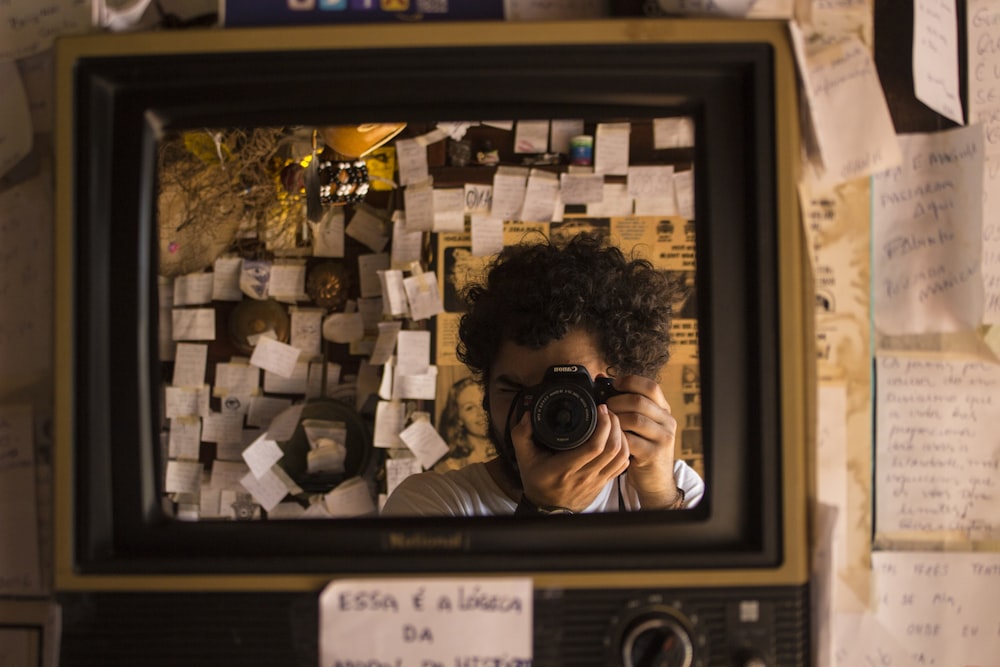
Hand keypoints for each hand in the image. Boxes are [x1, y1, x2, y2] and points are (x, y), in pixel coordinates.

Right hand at [510, 404, 630, 512]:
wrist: (546, 509)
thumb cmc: (537, 482)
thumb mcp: (524, 459)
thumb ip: (521, 436)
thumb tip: (528, 416)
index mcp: (565, 468)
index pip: (593, 447)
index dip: (602, 425)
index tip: (599, 409)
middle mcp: (584, 475)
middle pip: (611, 448)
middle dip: (614, 424)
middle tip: (608, 411)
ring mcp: (596, 481)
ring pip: (620, 456)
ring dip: (621, 436)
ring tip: (613, 422)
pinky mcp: (603, 483)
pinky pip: (622, 465)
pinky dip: (625, 449)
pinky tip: (617, 438)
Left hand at [604, 375, 679, 508]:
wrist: (655, 480)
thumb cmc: (642, 448)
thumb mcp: (641, 424)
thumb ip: (628, 404)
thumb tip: (602, 379)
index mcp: (664, 410)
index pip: (651, 386)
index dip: (631, 382)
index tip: (614, 384)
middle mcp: (667, 421)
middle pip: (640, 401)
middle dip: (616, 402)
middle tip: (604, 408)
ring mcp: (663, 438)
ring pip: (634, 419)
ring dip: (615, 419)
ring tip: (606, 423)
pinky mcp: (653, 454)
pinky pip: (630, 440)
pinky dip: (616, 437)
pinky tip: (610, 438)